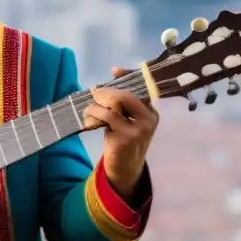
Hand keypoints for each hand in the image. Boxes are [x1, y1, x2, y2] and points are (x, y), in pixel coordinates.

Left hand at [83, 67, 158, 198]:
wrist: (126, 169)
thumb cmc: (124, 140)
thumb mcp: (127, 120)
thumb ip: (122, 103)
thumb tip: (113, 76)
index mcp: (151, 112)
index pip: (143, 88)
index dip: (129, 76)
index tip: (115, 71)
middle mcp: (149, 119)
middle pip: (125, 95)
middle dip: (106, 92)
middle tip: (94, 94)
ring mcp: (138, 130)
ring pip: (113, 106)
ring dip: (96, 105)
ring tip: (89, 109)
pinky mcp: (125, 138)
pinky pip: (106, 118)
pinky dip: (94, 115)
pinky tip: (89, 120)